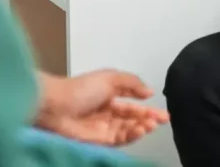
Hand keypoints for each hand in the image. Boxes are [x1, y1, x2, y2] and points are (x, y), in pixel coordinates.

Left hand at [35, 71, 169, 146]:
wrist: (56, 107)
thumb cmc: (79, 89)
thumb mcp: (109, 77)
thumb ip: (131, 83)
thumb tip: (150, 91)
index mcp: (107, 95)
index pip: (131, 103)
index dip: (147, 106)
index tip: (162, 110)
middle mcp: (106, 112)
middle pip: (132, 118)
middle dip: (149, 118)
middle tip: (164, 119)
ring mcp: (102, 128)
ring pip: (128, 130)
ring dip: (142, 127)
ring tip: (153, 124)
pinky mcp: (99, 142)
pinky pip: (120, 140)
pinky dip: (132, 136)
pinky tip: (141, 130)